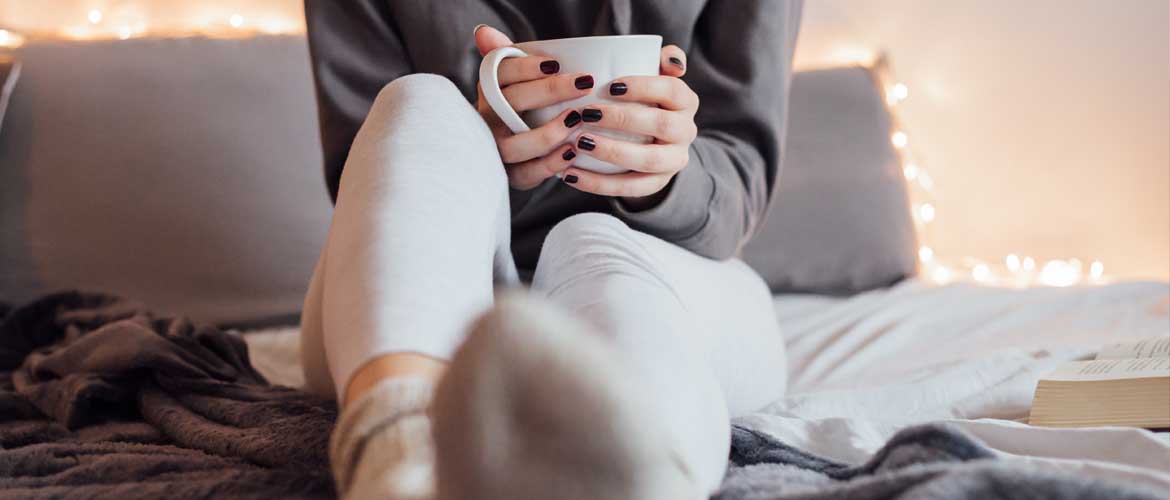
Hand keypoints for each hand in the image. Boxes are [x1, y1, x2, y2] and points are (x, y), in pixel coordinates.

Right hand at [474, 26, 594, 189]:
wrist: (518, 150)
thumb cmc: (524, 106)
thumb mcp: (516, 79)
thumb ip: (505, 55)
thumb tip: (484, 32)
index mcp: (490, 90)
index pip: (501, 74)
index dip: (525, 68)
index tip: (555, 63)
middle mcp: (489, 119)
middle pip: (512, 103)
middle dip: (548, 91)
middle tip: (582, 83)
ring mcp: (498, 149)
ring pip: (514, 145)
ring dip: (547, 133)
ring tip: (576, 119)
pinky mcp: (511, 175)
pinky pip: (527, 173)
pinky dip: (550, 164)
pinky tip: (572, 152)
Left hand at [560, 45, 697, 209]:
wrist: (657, 141)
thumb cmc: (646, 100)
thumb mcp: (655, 77)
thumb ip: (662, 60)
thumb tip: (670, 61)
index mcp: (686, 102)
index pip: (672, 90)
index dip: (643, 87)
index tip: (611, 86)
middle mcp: (687, 132)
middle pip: (662, 126)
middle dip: (623, 120)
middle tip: (587, 114)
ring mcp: (674, 161)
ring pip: (648, 160)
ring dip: (612, 152)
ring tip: (579, 143)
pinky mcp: (656, 183)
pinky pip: (630, 188)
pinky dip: (598, 184)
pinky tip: (570, 174)